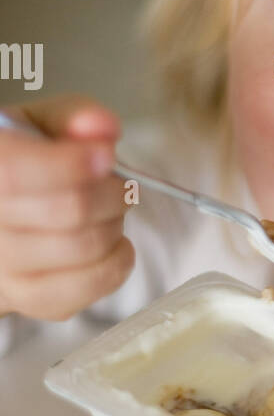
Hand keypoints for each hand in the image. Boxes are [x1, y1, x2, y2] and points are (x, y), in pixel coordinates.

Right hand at [0, 95, 132, 319]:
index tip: (106, 156)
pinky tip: (115, 245)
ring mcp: (0, 267)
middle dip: (112, 193)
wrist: (3, 215)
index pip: (14, 173)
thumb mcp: (38, 125)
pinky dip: (116, 263)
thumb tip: (103, 127)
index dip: (70, 165)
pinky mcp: (25, 299)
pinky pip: (84, 289)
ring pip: (83, 249)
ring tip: (112, 212)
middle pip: (66, 211)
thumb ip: (71, 116)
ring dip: (116, 225)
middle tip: (119, 184)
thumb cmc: (25, 161)